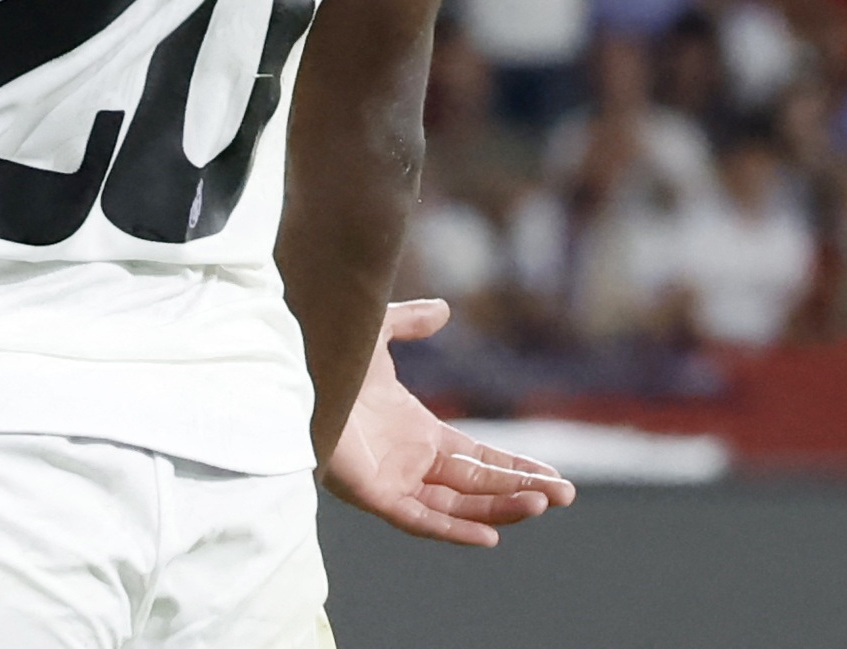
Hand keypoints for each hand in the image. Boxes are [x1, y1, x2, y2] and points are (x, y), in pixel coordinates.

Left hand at [322, 299, 575, 546]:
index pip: (479, 458)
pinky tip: (489, 537)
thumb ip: (408, 321)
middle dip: (521, 491)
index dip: (515, 468)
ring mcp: (392, 480)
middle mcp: (410, 461)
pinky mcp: (371, 494)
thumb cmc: (320, 357)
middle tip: (564, 496)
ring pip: (456, 504)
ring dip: (498, 508)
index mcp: (417, 433)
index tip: (555, 478)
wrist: (282, 371)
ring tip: (541, 506)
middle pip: (477, 485)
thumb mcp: (375, 334)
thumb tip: (444, 309)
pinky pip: (419, 520)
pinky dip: (453, 530)